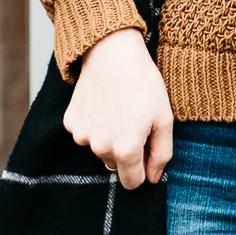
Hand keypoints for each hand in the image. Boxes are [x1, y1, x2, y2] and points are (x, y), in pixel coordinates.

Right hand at [63, 27, 173, 189]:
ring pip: (100, 150)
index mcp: (126, 149)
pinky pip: (86, 134)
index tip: (146, 151)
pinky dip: (94, 125)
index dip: (141, 170)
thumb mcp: (164, 118)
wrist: (112, 52)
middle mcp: (100, 147)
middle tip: (134, 121)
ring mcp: (82, 135)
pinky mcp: (70, 122)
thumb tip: (153, 178)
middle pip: (115, 166)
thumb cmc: (143, 83)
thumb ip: (162, 153)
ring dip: (109, 138)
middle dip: (125, 151)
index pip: (132, 182)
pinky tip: (103, 104)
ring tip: (119, 109)